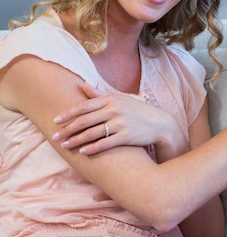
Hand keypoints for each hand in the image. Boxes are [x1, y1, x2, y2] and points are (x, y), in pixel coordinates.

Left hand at [52, 82, 187, 157]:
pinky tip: (83, 152)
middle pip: (85, 120)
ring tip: (65, 145)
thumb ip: (100, 94)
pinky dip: (93, 148)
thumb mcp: (121, 99)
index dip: (69, 113)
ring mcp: (121, 123)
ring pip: (93, 133)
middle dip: (68, 129)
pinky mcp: (127, 136)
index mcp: (112, 99)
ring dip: (76, 140)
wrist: (160, 124)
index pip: (85, 106)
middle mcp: (115, 110)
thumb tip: (82, 85)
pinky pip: (105, 143)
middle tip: (55, 136)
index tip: (56, 120)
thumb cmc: (138, 111)